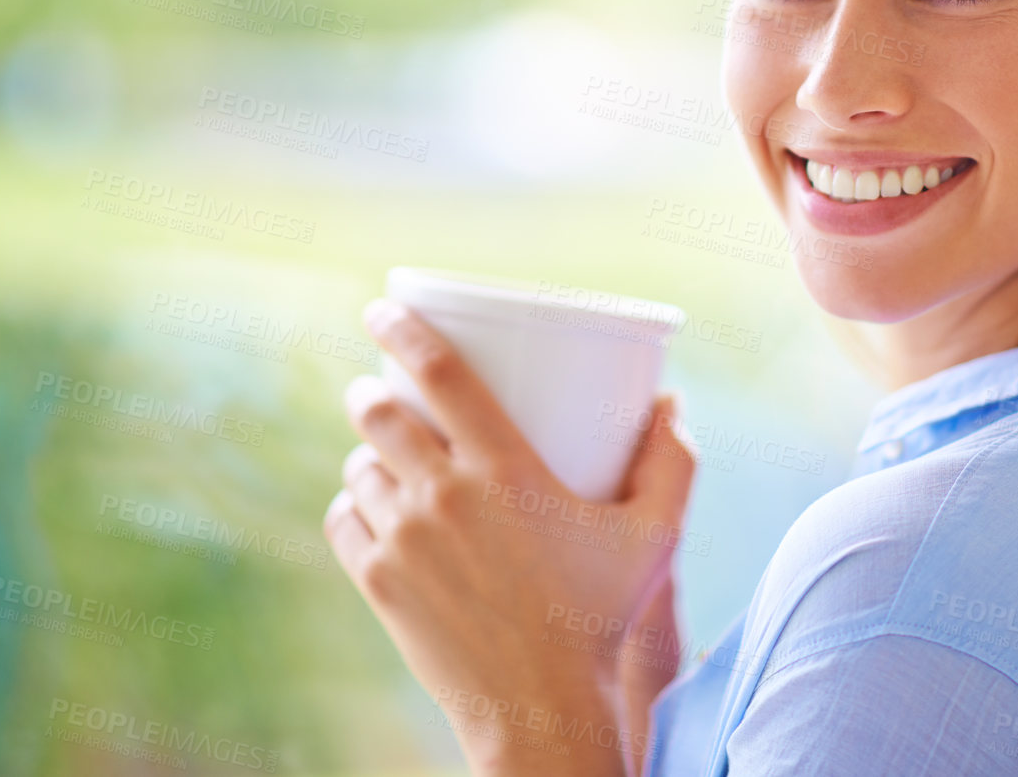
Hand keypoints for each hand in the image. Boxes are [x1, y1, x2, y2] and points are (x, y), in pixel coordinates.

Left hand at [324, 299, 697, 776]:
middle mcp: (443, 496)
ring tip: (384, 457)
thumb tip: (672, 405)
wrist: (541, 710)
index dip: (404, 329)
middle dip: (370, 391)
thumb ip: (672, 465)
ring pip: (359, 468)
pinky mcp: (378, 584)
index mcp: (504, 470)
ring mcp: (403, 541)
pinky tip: (371, 506)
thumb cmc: (601, 619)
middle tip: (379, 390)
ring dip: (366, 454)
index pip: (440, 374)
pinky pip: (344, 520)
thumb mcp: (653, 538)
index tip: (382, 306)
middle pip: (380, 414)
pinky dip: (353, 504)